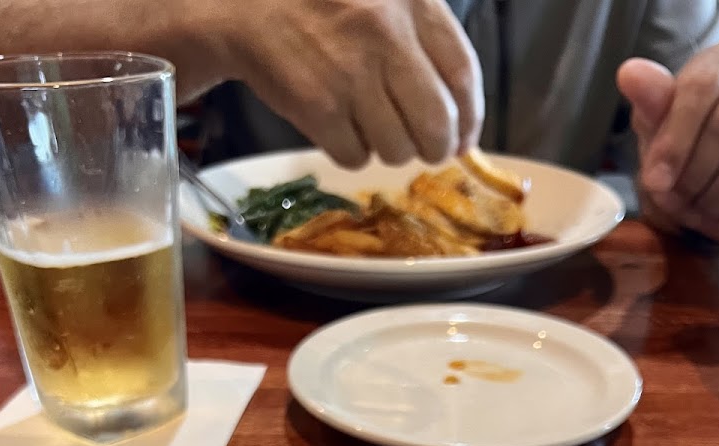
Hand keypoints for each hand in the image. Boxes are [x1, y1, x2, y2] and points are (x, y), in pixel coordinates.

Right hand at [201, 0, 483, 166]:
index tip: (465, 138)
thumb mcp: (386, 0)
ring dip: (390, 151)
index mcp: (413, 2)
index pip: (462, 75)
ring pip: (397, 149)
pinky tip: (340, 127)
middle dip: (436, 149)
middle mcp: (386, 35)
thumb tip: (462, 120)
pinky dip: (351, 153)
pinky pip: (355, 157)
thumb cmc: (325, 7)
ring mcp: (351, 73)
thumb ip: (425, 42)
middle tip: (427, 151)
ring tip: (373, 128)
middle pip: (436, 125)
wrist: (249, 7)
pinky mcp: (318, 106)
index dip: (470, 119)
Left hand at [617, 39, 718, 243]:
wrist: (712, 181)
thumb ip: (651, 104)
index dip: (674, 140)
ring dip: (715, 195)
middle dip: (694, 172)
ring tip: (696, 208)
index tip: (655, 180)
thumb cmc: (684, 146)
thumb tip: (631, 74)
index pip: (701, 88)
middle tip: (676, 199)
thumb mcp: (658, 128)